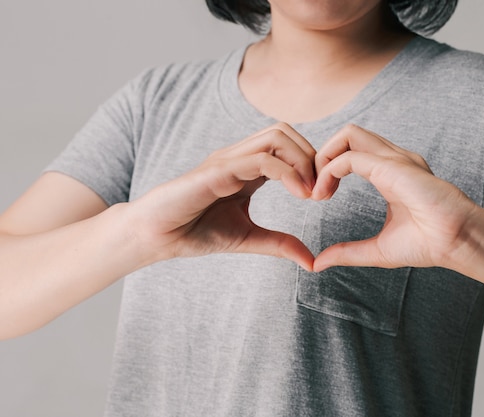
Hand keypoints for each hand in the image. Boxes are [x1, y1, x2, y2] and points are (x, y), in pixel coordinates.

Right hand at [130, 123, 316, 269]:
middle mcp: (238, 157)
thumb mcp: (248, 238)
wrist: (155, 237)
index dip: (311, 165)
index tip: (323, 195)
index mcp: (247, 168)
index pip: (287, 146)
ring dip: (303, 160)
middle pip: (286, 131)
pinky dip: (288, 173)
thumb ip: (280, 244)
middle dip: (312, 156)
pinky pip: (260, 159)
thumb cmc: (194, 232)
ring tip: (311, 193)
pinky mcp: (217, 171)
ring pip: (277, 136)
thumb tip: (312, 261)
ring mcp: (227, 160)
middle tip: (322, 191)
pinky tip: (300, 195)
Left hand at [311, 124, 481, 271]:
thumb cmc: (429, 244)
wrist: (459, 243)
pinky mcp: (394, 167)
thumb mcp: (377, 250)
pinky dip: (329, 171)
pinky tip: (324, 194)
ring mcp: (395, 159)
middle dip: (322, 155)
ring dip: (324, 157)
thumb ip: (347, 252)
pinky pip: (350, 157)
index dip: (328, 168)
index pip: (352, 150)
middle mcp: (393, 159)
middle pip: (348, 134)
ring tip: (318, 190)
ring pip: (348, 134)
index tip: (319, 197)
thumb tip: (318, 263)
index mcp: (391, 172)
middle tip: (313, 189)